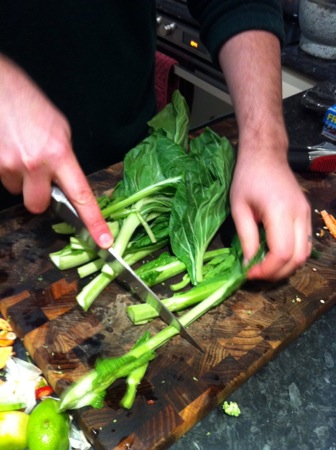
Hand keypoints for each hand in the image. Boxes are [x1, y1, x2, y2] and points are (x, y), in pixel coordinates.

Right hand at [0, 55, 112, 247]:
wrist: (0, 88)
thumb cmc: (30, 104)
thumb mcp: (60, 129)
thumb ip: (65, 159)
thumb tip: (64, 179)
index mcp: (59, 154)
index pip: (82, 196)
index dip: (94, 223)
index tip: (104, 242)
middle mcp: (35, 164)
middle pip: (38, 206)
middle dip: (39, 195)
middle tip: (38, 175)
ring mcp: (10, 165)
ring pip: (18, 191)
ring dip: (21, 179)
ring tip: (20, 152)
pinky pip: (4, 179)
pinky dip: (8, 170)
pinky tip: (10, 150)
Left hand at [230, 146, 311, 280]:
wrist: (265, 155)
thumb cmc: (247, 178)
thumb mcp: (239, 208)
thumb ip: (246, 238)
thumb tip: (249, 264)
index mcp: (280, 211)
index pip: (281, 253)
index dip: (266, 270)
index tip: (248, 273)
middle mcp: (299, 215)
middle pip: (297, 258)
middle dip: (277, 273)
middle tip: (255, 274)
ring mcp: (306, 214)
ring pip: (305, 254)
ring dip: (286, 267)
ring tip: (264, 267)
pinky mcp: (307, 214)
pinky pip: (305, 243)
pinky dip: (292, 255)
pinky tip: (274, 255)